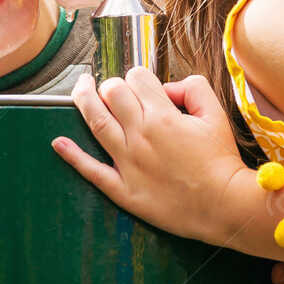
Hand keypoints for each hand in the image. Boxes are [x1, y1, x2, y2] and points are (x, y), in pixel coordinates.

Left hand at [51, 69, 251, 246]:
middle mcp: (140, 135)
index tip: (143, 88)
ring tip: (80, 89)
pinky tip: (58, 143)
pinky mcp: (124, 189)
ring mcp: (128, 162)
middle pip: (112, 93)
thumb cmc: (221, 161)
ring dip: (83, 100)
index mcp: (163, 116)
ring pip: (96, 121)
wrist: (225, 206)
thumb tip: (168, 87)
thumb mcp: (216, 115)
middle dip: (112, 86)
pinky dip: (72, 156)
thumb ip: (193, 89)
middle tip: (114, 91)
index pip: (136, 78)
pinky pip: (92, 170)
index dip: (139, 78)